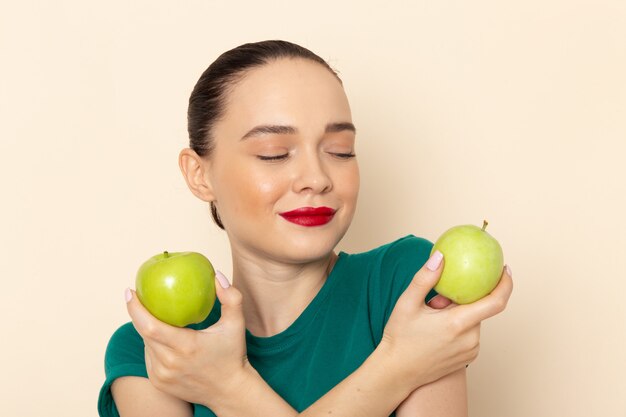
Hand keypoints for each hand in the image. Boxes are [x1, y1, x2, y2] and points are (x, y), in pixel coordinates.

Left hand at [125, 271, 251, 408]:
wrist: (230, 392)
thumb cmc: (233, 355)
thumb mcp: (236, 324)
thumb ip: (231, 297)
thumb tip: (216, 275)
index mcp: (186, 346)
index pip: (150, 326)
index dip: (136, 308)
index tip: (130, 291)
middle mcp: (170, 363)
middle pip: (143, 333)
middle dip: (137, 313)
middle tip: (137, 297)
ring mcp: (162, 375)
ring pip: (146, 345)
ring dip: (146, 329)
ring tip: (152, 314)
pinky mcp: (159, 382)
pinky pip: (149, 357)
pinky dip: (152, 344)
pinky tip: (160, 336)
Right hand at [379, 251, 512, 389]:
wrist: (396, 372)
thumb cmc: (399, 337)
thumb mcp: (407, 303)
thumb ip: (425, 278)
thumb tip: (440, 256)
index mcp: (458, 324)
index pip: (495, 301)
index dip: (505, 283)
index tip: (505, 269)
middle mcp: (470, 339)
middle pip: (478, 308)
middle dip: (462, 298)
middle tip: (436, 302)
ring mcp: (470, 351)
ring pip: (473, 321)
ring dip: (459, 313)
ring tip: (432, 319)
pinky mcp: (468, 359)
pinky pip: (470, 334)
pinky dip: (459, 326)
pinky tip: (437, 331)